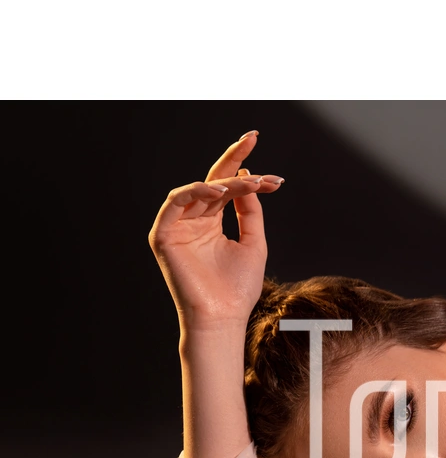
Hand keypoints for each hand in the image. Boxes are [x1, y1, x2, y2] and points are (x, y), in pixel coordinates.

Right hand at [148, 131, 283, 330]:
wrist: (223, 317)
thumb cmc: (237, 289)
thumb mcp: (253, 242)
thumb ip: (250, 210)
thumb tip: (249, 176)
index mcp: (211, 223)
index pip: (227, 188)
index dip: (246, 170)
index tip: (269, 162)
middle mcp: (193, 221)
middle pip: (213, 181)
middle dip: (234, 159)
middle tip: (253, 139)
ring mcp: (178, 226)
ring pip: (199, 188)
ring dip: (224, 180)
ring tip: (249, 181)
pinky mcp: (163, 234)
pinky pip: (176, 201)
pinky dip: (196, 191)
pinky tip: (219, 190)